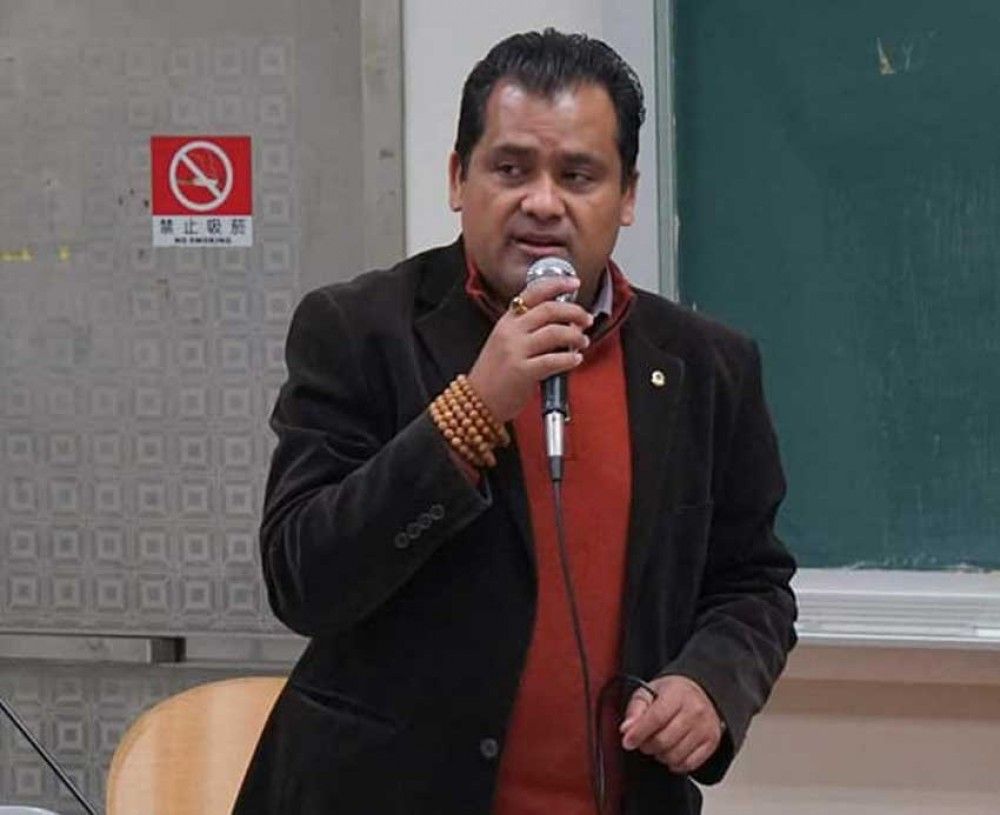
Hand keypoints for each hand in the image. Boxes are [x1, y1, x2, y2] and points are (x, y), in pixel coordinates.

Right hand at [467, 275, 592, 423]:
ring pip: (554, 332)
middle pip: (549, 310)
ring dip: (575, 336)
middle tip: (585, 319)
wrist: (477, 400)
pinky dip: (569, 358)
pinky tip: (574, 359)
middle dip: (574, 312)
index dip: (557, 284)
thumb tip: (561, 322)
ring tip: (582, 341)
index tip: (573, 283)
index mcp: (507, 321)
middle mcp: (510, 332)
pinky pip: (553, 360)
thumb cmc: (494, 374)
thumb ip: (527, 329)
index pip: (533, 292)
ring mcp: (515, 351)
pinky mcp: (522, 371)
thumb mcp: (504, 342)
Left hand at [619, 675, 723, 774]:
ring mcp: (705, 728)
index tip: (627, 741)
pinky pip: (689, 764)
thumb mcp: (649, 691)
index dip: (639, 733)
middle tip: (642, 741)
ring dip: (659, 755)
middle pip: (664, 740)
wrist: (701, 692)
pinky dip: (675, 763)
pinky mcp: (711, 742)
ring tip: (657, 744)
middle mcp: (695, 710)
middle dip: (647, 745)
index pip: (656, 718)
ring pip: (675, 755)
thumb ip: (636, 708)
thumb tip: (627, 728)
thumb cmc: (672, 693)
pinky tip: (670, 752)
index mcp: (677, 694)